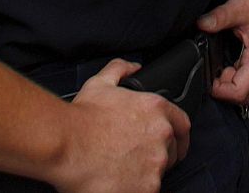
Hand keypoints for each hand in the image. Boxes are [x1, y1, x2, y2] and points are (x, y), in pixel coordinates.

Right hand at [54, 60, 190, 192]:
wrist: (65, 145)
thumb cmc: (80, 118)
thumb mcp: (100, 83)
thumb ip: (120, 69)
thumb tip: (133, 67)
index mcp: (156, 109)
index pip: (182, 125)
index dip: (178, 135)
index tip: (173, 143)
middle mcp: (161, 135)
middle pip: (171, 151)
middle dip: (158, 155)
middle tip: (136, 158)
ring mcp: (156, 163)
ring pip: (160, 173)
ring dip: (146, 173)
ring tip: (123, 171)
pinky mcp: (147, 187)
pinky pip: (149, 190)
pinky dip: (137, 188)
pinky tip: (120, 183)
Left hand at [198, 0, 248, 106]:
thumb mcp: (236, 7)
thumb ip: (217, 18)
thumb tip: (201, 25)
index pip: (241, 91)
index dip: (222, 91)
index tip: (209, 81)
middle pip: (247, 96)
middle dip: (227, 91)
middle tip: (214, 76)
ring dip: (231, 83)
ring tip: (218, 67)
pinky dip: (235, 76)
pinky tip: (226, 63)